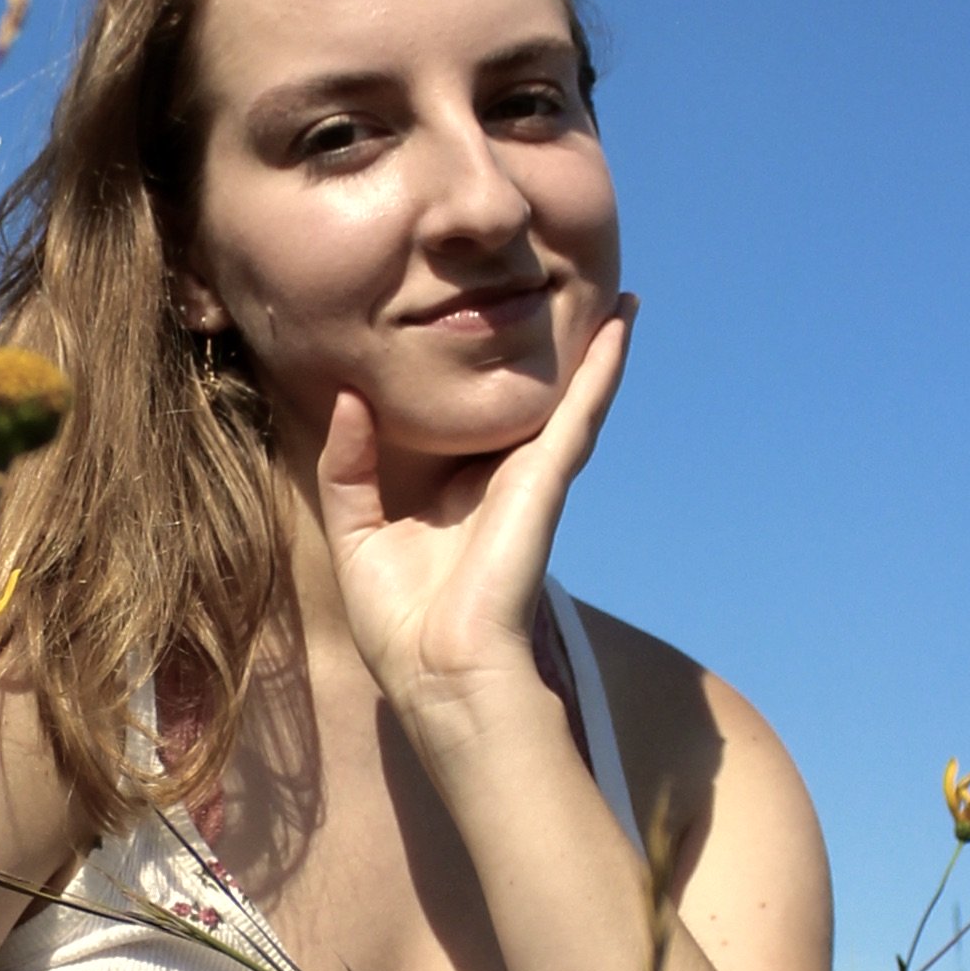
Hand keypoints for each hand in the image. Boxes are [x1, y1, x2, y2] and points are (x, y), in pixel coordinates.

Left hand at [315, 297, 634, 759]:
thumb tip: (347, 396)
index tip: (484, 324)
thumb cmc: (402, 626)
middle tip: (578, 297)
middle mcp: (499, 482)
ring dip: (598, 349)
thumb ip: (348, 466)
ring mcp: (529, 480)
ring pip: (569, 400)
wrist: (441, 673)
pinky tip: (620, 326)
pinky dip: (600, 369)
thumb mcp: (356, 534)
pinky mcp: (545, 483)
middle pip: (533, 404)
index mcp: (458, 493)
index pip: (475, 423)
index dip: (483, 379)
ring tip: (622, 299)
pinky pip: (579, 413)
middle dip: (557, 357)